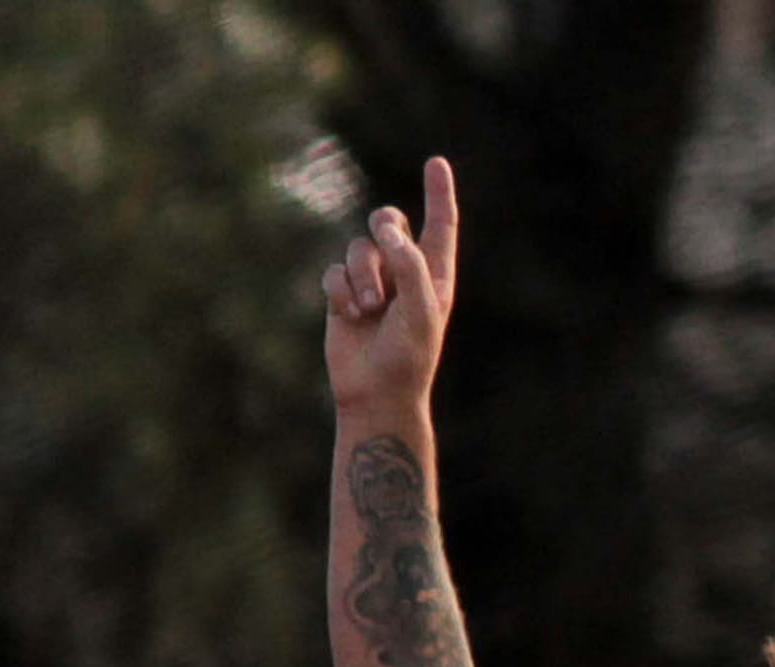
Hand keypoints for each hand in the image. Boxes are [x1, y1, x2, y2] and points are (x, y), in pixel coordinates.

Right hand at [323, 158, 458, 415]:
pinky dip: (341, 290)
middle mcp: (403, 275)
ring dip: (363, 273)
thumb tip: (389, 232)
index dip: (439, 194)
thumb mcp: (421, 310)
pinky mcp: (344, 297)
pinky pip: (335, 272)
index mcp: (434, 276)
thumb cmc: (408, 358)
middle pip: (389, 222)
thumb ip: (411, 265)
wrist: (376, 396)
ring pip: (359, 248)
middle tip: (386, 241)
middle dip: (385, 225)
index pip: (439, 226)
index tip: (436, 162)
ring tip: (370, 308)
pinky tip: (351, 315)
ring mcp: (372, 285)